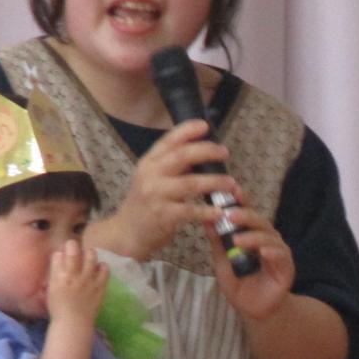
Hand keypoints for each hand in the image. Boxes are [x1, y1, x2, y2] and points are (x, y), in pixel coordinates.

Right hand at [47, 241, 107, 325]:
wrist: (74, 323)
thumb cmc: (59, 307)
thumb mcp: (51, 288)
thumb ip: (55, 273)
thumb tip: (59, 258)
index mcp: (58, 276)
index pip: (58, 255)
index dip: (61, 252)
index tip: (64, 253)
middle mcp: (73, 275)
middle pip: (73, 250)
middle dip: (73, 245)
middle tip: (75, 250)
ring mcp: (88, 280)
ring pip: (90, 255)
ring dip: (89, 253)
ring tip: (88, 256)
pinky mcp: (100, 286)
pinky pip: (104, 269)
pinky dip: (102, 266)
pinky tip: (99, 268)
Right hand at [88, 119, 235, 259]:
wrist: (127, 233)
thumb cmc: (146, 205)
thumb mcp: (153, 179)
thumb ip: (172, 167)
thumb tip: (201, 153)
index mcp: (149, 162)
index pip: (168, 140)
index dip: (187, 131)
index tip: (205, 126)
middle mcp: (150, 175)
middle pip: (182, 156)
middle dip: (207, 151)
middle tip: (225, 152)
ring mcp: (156, 194)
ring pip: (191, 183)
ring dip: (214, 181)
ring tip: (231, 183)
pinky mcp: (163, 215)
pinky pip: (191, 211)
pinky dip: (208, 211)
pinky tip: (220, 212)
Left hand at [203, 186, 295, 320]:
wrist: (255, 310)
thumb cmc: (240, 285)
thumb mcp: (222, 262)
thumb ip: (218, 243)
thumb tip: (207, 220)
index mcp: (252, 235)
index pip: (247, 213)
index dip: (241, 201)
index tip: (232, 190)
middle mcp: (267, 240)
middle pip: (259, 221)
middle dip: (245, 216)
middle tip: (230, 215)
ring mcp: (278, 253)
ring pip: (269, 237)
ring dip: (254, 237)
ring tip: (238, 241)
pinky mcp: (286, 268)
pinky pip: (281, 256)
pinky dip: (272, 253)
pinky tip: (263, 253)